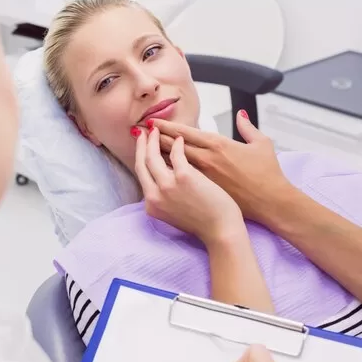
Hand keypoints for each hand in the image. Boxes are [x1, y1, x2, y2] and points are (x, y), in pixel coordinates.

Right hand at [133, 126, 245, 247]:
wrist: (221, 231)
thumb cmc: (204, 222)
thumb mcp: (174, 213)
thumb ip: (165, 196)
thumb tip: (166, 177)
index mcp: (152, 204)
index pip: (141, 175)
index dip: (139, 157)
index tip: (141, 145)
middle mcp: (154, 195)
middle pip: (141, 163)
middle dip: (141, 144)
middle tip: (145, 132)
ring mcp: (167, 186)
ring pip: (153, 156)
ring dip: (155, 140)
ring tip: (158, 130)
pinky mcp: (184, 177)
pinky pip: (176, 153)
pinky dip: (177, 143)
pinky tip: (180, 138)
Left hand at [153, 111, 294, 225]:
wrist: (270, 203)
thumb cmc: (267, 174)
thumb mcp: (261, 144)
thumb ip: (248, 127)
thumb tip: (241, 114)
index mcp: (218, 144)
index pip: (185, 133)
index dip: (167, 126)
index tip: (153, 122)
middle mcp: (206, 159)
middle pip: (172, 147)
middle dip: (155, 139)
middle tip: (140, 132)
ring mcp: (202, 177)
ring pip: (172, 164)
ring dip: (156, 155)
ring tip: (143, 149)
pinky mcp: (203, 193)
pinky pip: (178, 182)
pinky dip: (166, 175)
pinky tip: (155, 171)